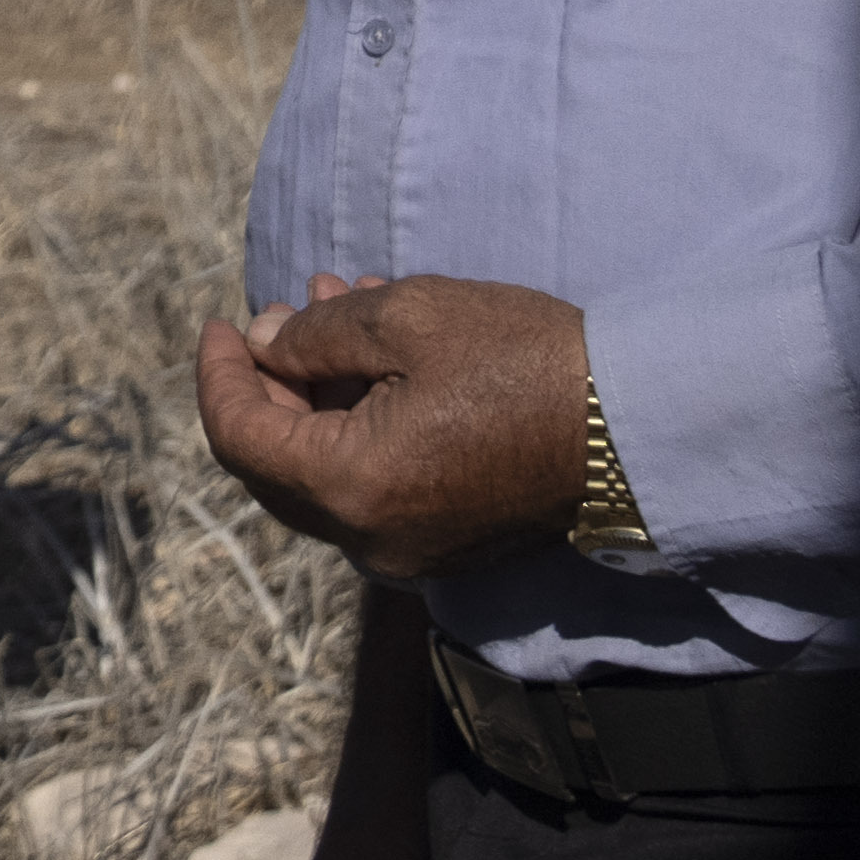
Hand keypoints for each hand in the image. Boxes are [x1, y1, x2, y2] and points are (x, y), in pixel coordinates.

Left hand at [194, 274, 597, 581]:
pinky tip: (383, 358)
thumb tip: (263, 346)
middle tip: (288, 312)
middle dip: (271, 382)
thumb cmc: (526, 362)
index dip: (219, 375)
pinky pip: (376, 487)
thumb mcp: (407, 319)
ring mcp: (412, 551)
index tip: (223, 322)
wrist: (640, 426)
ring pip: (328, 472)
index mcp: (352, 490)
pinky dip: (362, 425)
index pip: (240, 438)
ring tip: (341, 308)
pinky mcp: (448, 544)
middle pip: (277, 464)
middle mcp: (372, 540)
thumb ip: (315, 334)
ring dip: (321, 393)